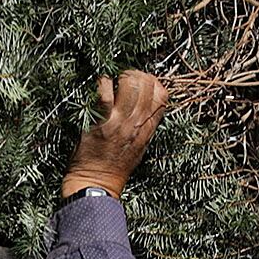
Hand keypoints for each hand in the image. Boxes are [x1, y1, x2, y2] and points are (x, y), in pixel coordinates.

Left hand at [61, 70, 169, 199]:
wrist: (96, 184)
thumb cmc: (114, 168)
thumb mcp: (139, 147)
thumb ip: (144, 126)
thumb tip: (144, 104)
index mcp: (148, 130)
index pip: (162, 96)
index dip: (153, 81)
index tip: (142, 80)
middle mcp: (136, 124)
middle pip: (147, 85)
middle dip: (137, 74)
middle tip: (125, 76)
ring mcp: (119, 122)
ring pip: (130, 85)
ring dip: (121, 76)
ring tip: (114, 79)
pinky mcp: (101, 122)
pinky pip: (105, 94)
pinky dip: (103, 84)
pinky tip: (99, 85)